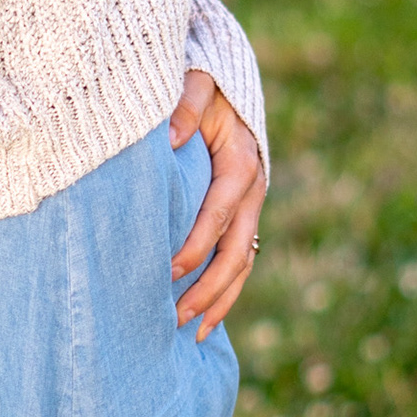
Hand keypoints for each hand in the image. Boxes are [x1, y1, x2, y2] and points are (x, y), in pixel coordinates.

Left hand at [168, 70, 265, 338]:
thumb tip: (169, 138)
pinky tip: (203, 320)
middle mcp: (252, 192)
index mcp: (241, 164)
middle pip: (237, 253)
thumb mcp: (196, 83)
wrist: (223, 81)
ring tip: (191, 334)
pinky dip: (223, 291)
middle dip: (208, 290)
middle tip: (175, 319)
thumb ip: (184, 106)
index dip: (194, 247)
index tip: (165, 272)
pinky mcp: (241, 216)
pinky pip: (238, 260)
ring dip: (219, 301)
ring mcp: (250, 208)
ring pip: (242, 265)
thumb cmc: (203, 84)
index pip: (217, 216)